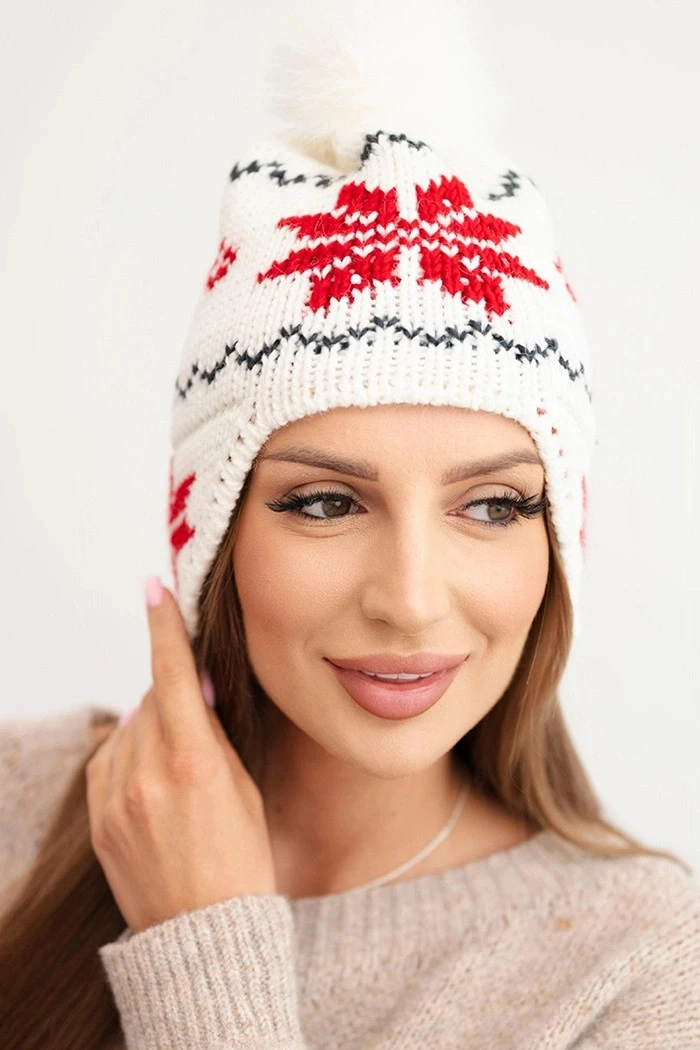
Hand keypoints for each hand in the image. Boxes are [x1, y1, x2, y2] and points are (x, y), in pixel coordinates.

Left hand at [86, 578, 276, 933]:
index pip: (173, 675)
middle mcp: (147, 775)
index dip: (164, 627)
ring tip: (180, 770)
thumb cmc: (240, 864)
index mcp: (194, 763)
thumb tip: (198, 689)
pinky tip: (153, 781)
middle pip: (151, 702)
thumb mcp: (244, 790)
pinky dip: (128, 756)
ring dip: (151, 730)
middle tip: (199, 723)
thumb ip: (214, 736)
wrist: (203, 935)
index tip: (153, 589)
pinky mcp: (98, 820)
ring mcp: (116, 799)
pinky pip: (108, 762)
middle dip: (174, 700)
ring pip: (128, 730)